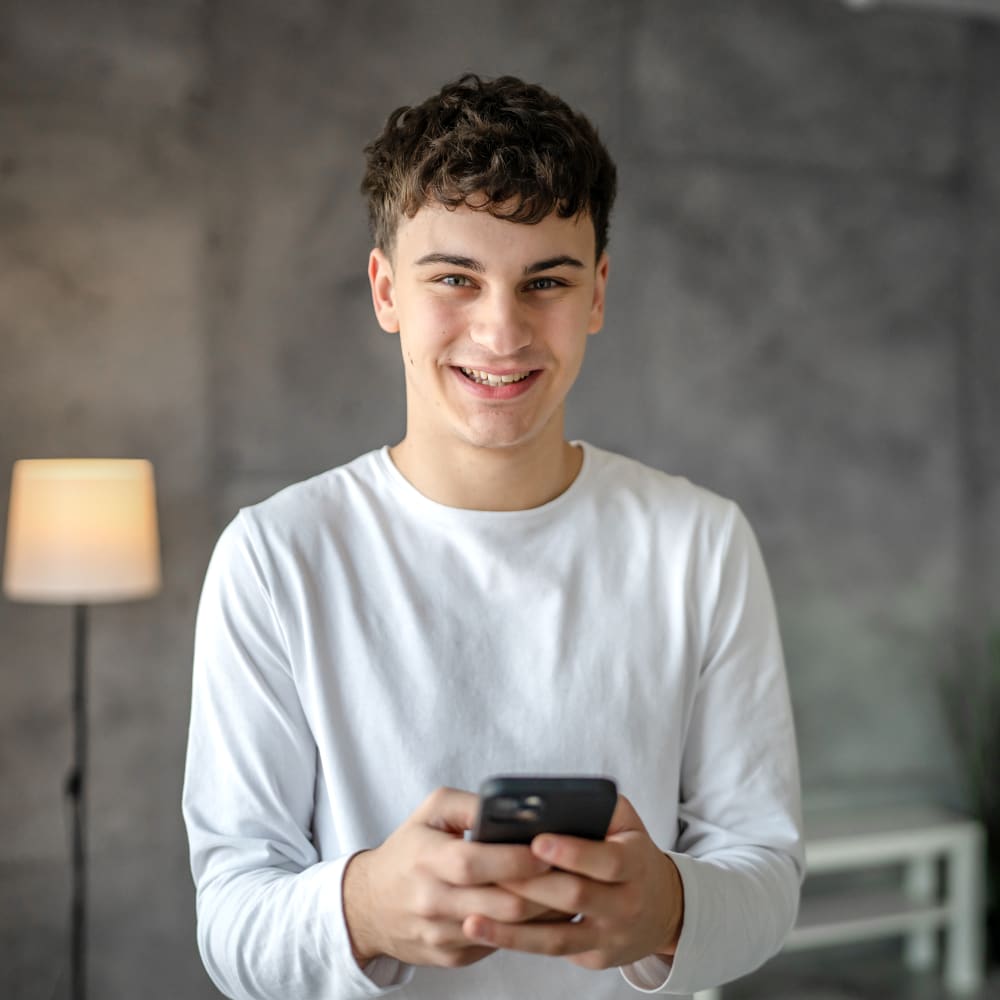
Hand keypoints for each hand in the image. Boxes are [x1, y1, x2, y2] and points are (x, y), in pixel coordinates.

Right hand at [342, 787, 553, 968]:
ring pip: (508, 928)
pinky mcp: (452, 957)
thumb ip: (470, 803)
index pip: (477, 863)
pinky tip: (547, 910)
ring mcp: (443, 935)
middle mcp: (433, 901)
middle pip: (503, 903)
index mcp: (428, 859)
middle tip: (577, 871)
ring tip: (572, 889)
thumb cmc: (408, 850)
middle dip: (545, 888)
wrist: (368, 905)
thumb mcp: (430, 812)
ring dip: (545, 911)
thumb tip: (515, 807)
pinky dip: (527, 929)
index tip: (551, 848)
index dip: (517, 858)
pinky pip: (499, 944)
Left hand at [462, 794, 683, 969]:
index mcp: (637, 863)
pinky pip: (553, 949)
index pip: (607, 860)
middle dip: (531, 885)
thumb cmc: (631, 850)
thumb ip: (599, 806)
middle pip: (575, 897)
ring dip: (513, 930)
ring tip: (472, 918)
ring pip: (558, 936)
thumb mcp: (627, 823)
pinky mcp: (594, 957)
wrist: (662, 907)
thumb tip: (554, 798)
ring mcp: (611, 936)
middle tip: (490, 872)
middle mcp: (628, 904)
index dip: (572, 852)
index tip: (537, 840)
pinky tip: (486, 933)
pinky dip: (519, 942)